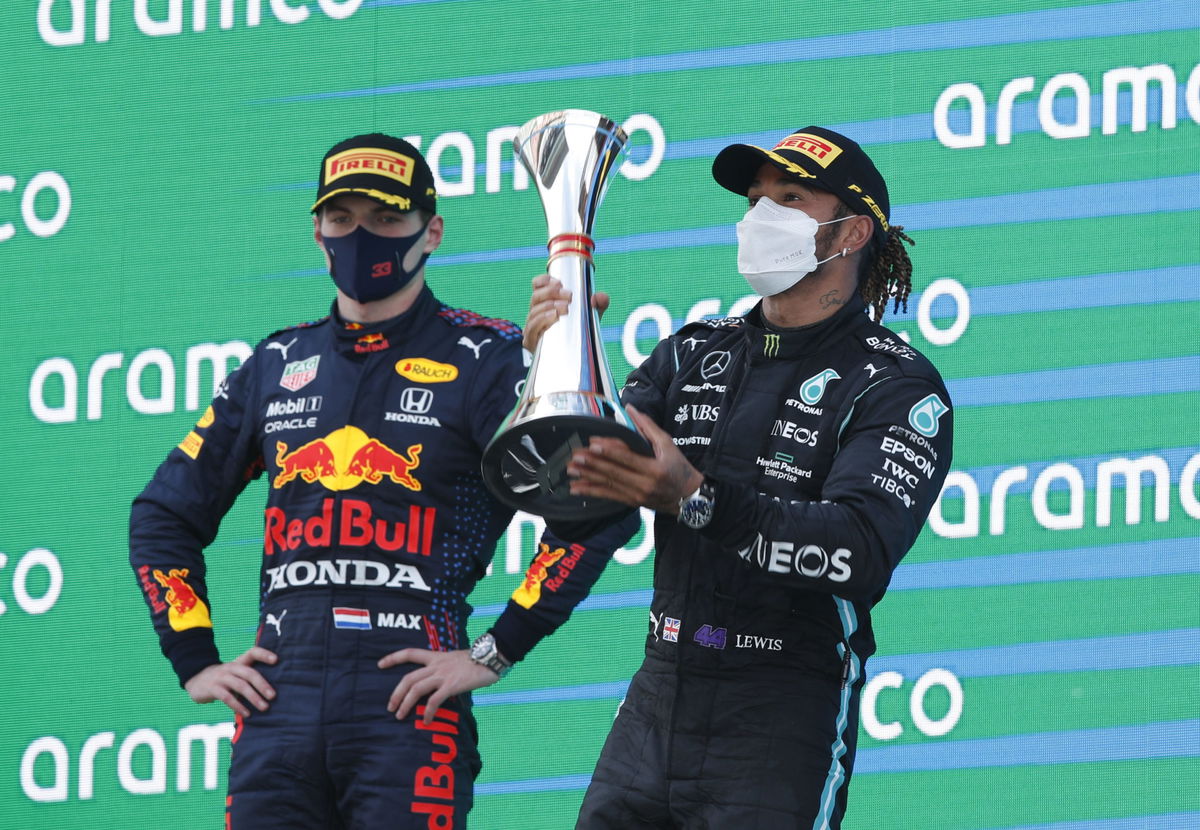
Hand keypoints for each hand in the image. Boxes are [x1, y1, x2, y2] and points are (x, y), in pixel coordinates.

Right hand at [183, 646, 277, 717]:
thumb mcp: (236, 673)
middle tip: (273, 696)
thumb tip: (273, 691)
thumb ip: (250, 677)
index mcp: (239, 662)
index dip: (264, 654)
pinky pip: (227, 698)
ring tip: (264, 707)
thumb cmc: (224, 679)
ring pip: (240, 686)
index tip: (276, 660)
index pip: (253, 652)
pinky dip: (238, 706)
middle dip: (262, 685)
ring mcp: (221, 677)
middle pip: (249, 673)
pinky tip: (247, 714)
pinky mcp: (212, 689)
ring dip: (254, 697)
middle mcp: (231, 667)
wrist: (196, 680)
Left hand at [378, 649, 499, 723]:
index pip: (410, 653)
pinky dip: (429, 712)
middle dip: (396, 693)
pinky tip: (427, 721)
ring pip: (416, 689)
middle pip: (409, 678)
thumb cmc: (478, 661)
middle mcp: (437, 665)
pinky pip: (435, 701)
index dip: (393, 658)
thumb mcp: (457, 660)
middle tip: (390, 706)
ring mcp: (443, 675)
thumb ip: (446, 669)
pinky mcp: (452, 685)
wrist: (492, 657)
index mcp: (436, 657)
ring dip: (405, 704)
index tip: (380, 664)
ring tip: (400, 715)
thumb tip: (441, 682)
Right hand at [523, 274, 609, 351]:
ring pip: (534, 311)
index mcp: (546, 303)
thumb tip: (600, 296)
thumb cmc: (578, 334)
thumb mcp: (590, 317)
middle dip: (552, 293)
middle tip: (569, 295)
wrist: (573, 361)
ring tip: (565, 307)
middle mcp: (536, 314)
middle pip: (536, 297)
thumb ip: (598, 305)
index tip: (558, 281)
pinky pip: (532, 328)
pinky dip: (542, 320)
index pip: (537, 287)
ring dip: (549, 306)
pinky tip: (553, 316)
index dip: (544, 281)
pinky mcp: (531, 342)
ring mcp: (532, 328)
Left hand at [567, 405, 702, 513]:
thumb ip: (647, 426)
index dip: (610, 451)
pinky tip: (577, 488)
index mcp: (655, 468)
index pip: (628, 458)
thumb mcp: (668, 444)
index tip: (593, 444)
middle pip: (614, 472)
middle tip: (575, 456)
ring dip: (587, 477)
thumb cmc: (679, 467)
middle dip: (592, 464)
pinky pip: (609, 496)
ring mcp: (637, 495)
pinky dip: (591, 492)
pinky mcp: (632, 502)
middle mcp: (644, 484)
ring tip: (571, 470)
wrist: (690, 497)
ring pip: (608, 485)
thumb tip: (629, 408)